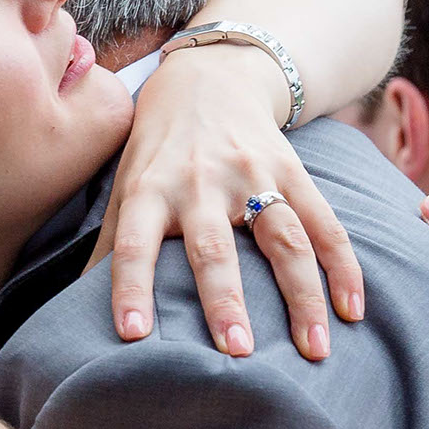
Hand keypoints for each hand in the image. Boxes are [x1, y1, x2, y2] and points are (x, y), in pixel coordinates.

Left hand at [87, 43, 362, 361]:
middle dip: (226, 300)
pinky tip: (353, 311)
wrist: (211, 77)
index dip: (131, 286)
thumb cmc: (158, 149)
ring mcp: (253, 176)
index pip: (135, 243)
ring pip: (284, 240)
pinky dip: (344, 267)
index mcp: (150, 188)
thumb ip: (110, 247)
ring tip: (313, 350)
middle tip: (238, 352)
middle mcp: (201, 182)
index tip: (134, 335)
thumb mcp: (125, 185)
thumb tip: (74, 314)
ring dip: (302, 296)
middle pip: (216, 248)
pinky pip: (325, 224)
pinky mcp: (294, 172)